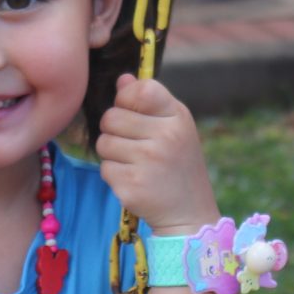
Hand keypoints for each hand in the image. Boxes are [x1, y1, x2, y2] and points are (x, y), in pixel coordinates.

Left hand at [95, 75, 220, 232]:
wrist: (189, 214)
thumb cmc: (178, 165)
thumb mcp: (174, 128)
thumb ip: (149, 102)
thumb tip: (122, 79)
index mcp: (178, 117)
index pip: (140, 90)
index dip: (126, 99)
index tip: (133, 113)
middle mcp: (166, 136)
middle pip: (111, 117)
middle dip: (115, 131)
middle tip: (135, 146)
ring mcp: (148, 161)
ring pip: (104, 143)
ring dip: (113, 154)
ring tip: (136, 164)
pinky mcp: (132, 185)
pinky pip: (104, 168)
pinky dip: (114, 175)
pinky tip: (135, 181)